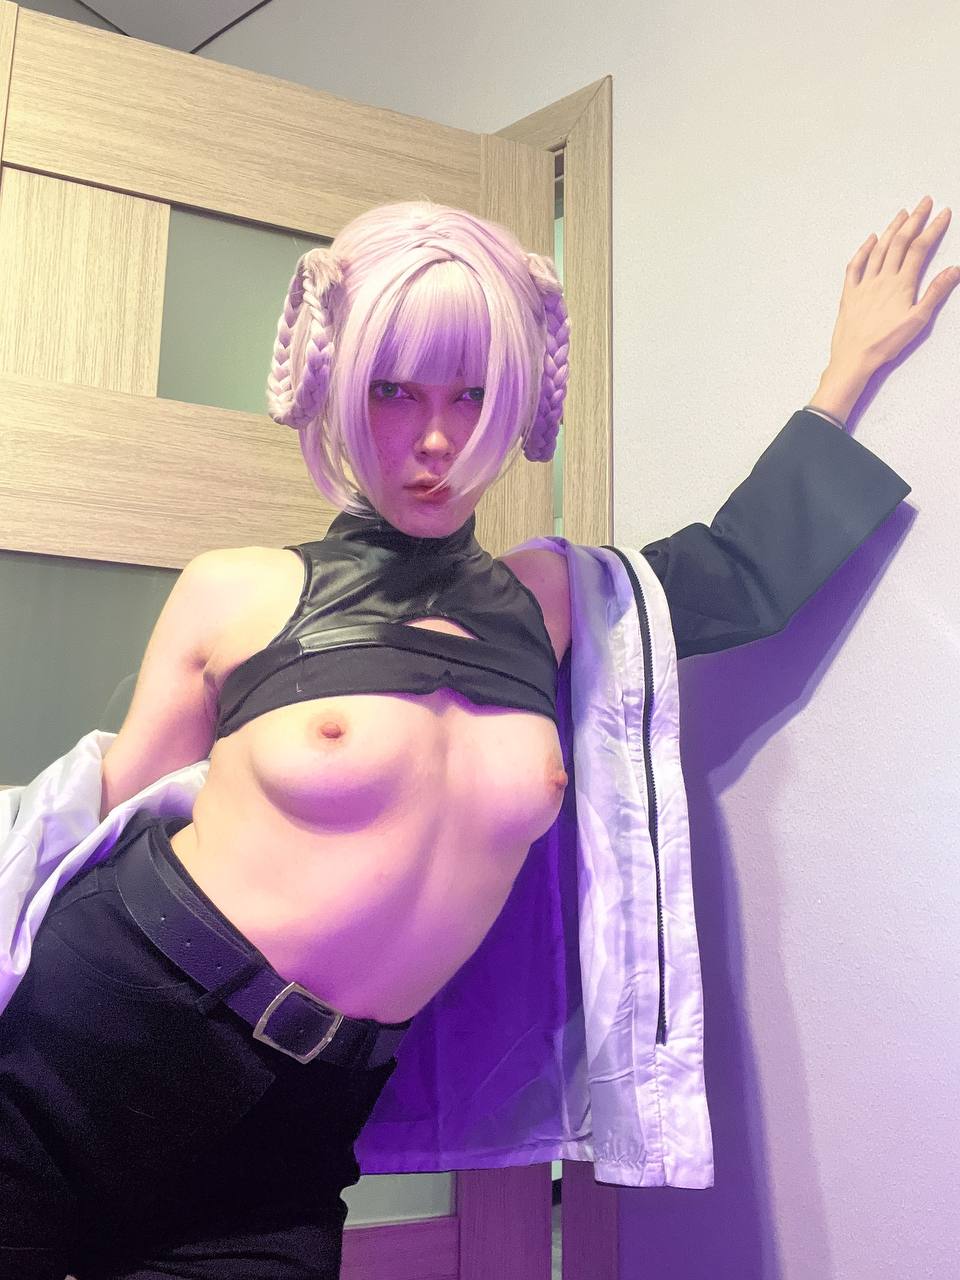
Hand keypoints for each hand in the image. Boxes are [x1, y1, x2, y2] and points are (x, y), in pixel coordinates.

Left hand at [827, 195, 959, 373]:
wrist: (854, 358)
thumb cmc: (886, 343)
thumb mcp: (917, 320)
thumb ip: (935, 293)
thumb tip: (954, 270)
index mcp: (901, 284)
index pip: (919, 248)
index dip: (932, 228)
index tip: (943, 213)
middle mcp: (881, 279)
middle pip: (899, 242)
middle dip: (914, 220)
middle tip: (924, 202)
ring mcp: (863, 284)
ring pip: (878, 249)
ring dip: (891, 229)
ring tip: (902, 214)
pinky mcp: (849, 293)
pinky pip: (855, 265)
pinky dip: (863, 249)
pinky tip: (870, 239)